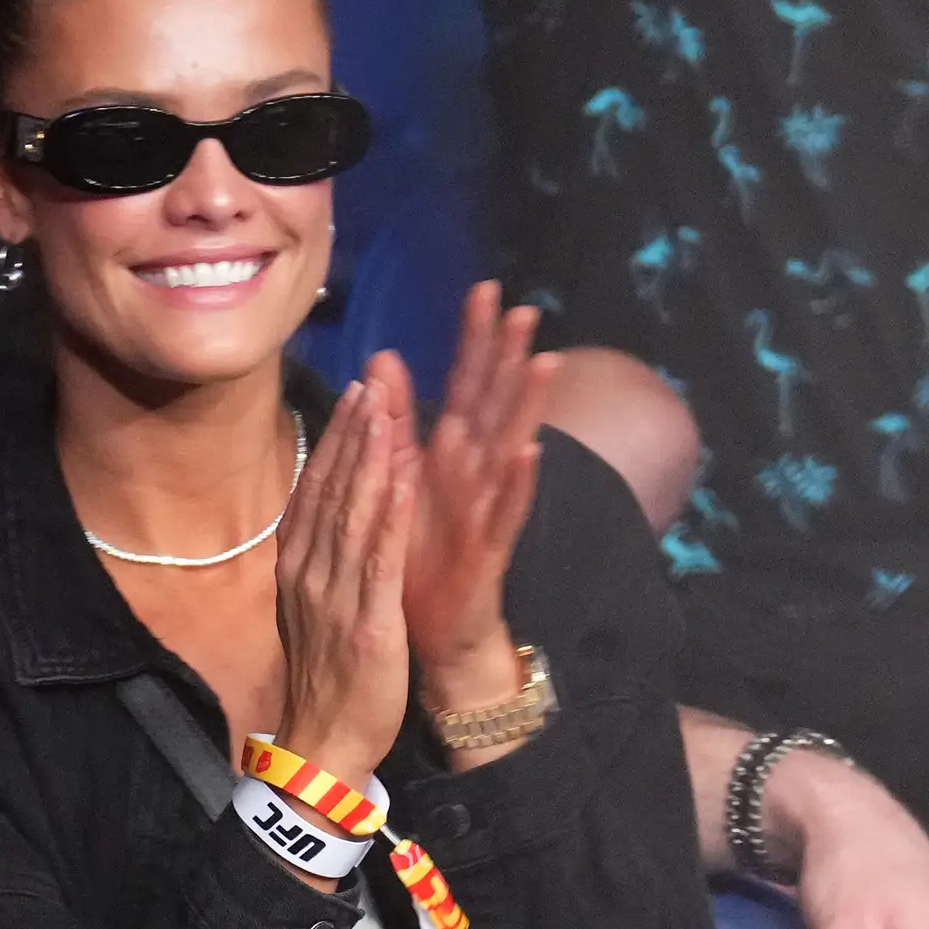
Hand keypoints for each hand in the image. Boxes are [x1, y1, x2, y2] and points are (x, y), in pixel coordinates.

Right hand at [269, 370, 420, 790]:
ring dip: (371, 456)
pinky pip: (381, 556)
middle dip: (353, 432)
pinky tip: (409, 473)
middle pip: (332, 490)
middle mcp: (310, 573)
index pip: (316, 492)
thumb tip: (321, 521)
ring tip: (389, 407)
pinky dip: (394, 509)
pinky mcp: (367, 620)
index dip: (336, 441)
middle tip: (374, 378)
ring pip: (354, 512)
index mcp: (297, 569)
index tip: (355, 394)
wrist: (323, 744)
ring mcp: (336, 595)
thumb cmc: (324, 678)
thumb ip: (316, 563)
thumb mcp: (310, 611)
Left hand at [405, 285, 560, 725]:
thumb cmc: (418, 561)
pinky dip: (516, 484)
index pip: (465, 388)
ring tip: (543, 363)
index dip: (474, 341)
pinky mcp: (487, 553)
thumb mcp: (400, 486)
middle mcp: (473, 480)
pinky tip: (528, 451)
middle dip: (508, 358)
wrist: (435, 639)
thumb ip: (397, 429)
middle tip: (524, 307)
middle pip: (494, 407)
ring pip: (508, 451)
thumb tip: (384, 367)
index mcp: (448, 462)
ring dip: (526, 409)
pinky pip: (504, 515)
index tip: (485, 289)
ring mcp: (485, 514)